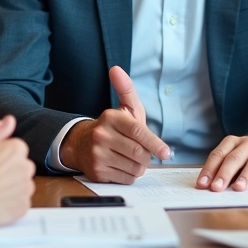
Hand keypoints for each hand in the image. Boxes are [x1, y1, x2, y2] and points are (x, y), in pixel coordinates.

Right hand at [0, 114, 35, 227]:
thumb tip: (10, 119)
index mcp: (16, 148)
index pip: (17, 151)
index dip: (2, 158)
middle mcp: (25, 167)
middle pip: (23, 168)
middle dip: (10, 172)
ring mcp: (25, 188)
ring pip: (23, 186)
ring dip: (13, 188)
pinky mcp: (22, 207)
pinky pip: (21, 203)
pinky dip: (12, 205)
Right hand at [59, 66, 171, 183]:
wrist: (82, 144)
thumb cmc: (112, 126)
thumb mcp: (123, 107)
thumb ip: (126, 89)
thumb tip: (116, 69)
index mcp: (110, 118)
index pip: (138, 132)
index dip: (154, 143)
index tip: (166, 152)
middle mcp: (101, 135)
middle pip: (138, 152)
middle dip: (147, 155)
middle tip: (144, 151)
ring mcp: (97, 155)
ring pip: (134, 167)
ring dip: (139, 166)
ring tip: (131, 157)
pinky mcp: (97, 172)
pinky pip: (126, 178)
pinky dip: (130, 175)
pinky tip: (123, 165)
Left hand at [196, 130, 247, 191]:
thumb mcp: (239, 155)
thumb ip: (225, 167)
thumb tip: (209, 186)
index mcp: (235, 142)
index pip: (219, 154)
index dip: (210, 169)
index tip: (202, 184)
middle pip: (235, 157)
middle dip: (224, 173)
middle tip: (216, 188)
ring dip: (245, 175)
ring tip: (238, 188)